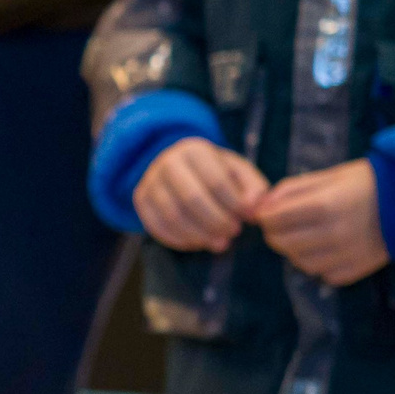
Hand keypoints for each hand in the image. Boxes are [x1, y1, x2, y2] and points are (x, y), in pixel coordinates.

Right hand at [135, 136, 268, 251]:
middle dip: (217, 221)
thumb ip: (254, 188)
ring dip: (200, 235)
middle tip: (233, 233)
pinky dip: (180, 240)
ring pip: (173, 216)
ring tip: (220, 242)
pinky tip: (198, 242)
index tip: (249, 218)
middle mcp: (167, 162)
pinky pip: (157, 227)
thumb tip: (253, 208)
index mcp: (194, 150)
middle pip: (192, 199)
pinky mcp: (140, 200)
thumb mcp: (239, 172)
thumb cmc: (216, 172)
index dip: (235, 205)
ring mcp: (150, 181)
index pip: (216, 181)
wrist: (180, 168)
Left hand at [255, 160, 387, 285]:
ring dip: (294, 250)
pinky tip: (325, 249)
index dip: (264, 216)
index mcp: (324, 205)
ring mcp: (347, 255)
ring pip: (299, 262)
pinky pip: (323, 274)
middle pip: (282, 243)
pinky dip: (318, 264)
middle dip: (275, 233)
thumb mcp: (326, 176)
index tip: (268, 212)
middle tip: (284, 225)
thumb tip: (259, 206)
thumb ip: (290, 190)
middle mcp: (335, 233)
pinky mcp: (358, 269)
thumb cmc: (364, 183)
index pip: (273, 219)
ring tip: (305, 236)